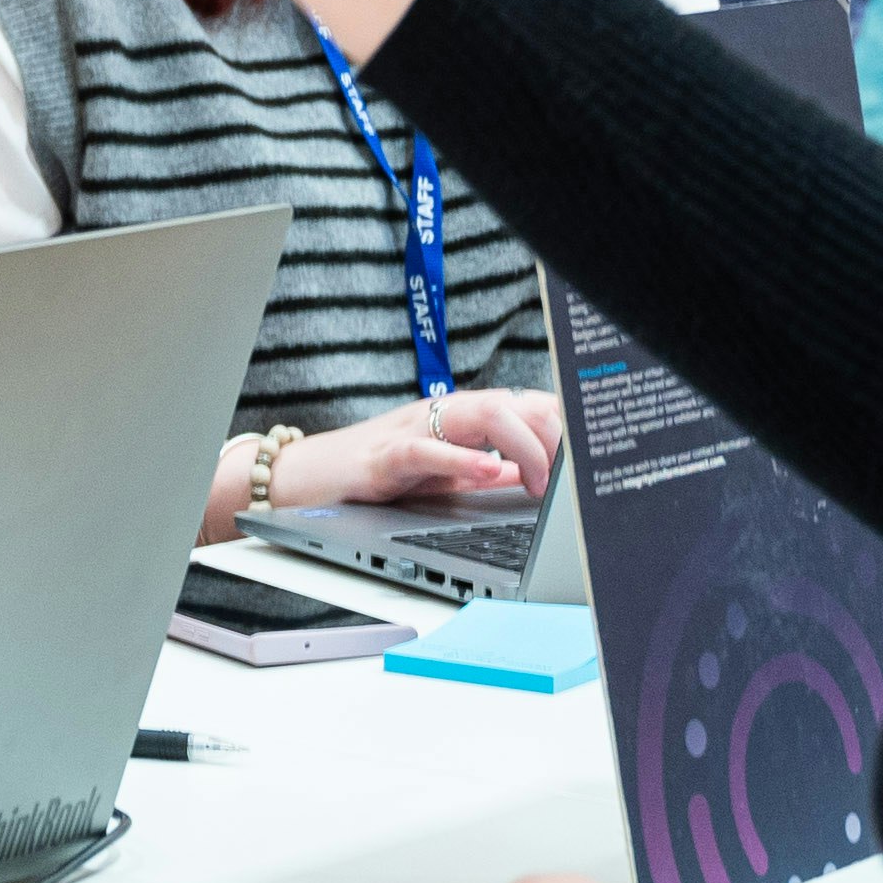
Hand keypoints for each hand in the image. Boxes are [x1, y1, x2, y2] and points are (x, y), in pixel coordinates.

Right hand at [282, 385, 561, 511]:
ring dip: (521, 445)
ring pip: (480, 414)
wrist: (296, 480)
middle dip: (551, 433)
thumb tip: (529, 477)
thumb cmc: (365, 476)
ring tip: (541, 479)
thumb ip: (483, 472)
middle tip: (568, 476)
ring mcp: (410, 430)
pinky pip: (427, 450)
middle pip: (510, 402)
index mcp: (456, 418)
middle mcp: (438, 414)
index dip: (561, 423)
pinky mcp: (382, 457)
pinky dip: (463, 460)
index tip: (587, 454)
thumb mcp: (437, 475)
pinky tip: (489, 473)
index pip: (521, 404)